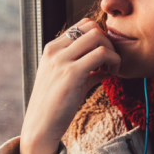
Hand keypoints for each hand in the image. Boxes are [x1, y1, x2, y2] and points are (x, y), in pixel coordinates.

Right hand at [19, 19, 119, 153]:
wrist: (40, 127)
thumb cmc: (54, 108)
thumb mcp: (67, 82)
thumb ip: (84, 71)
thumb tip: (105, 68)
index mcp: (51, 49)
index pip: (81, 26)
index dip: (98, 37)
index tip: (103, 56)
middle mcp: (55, 51)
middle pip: (91, 26)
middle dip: (107, 40)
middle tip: (110, 61)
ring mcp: (62, 60)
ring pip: (97, 36)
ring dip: (112, 50)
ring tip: (112, 68)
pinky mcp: (72, 74)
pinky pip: (102, 54)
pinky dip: (113, 61)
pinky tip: (112, 74)